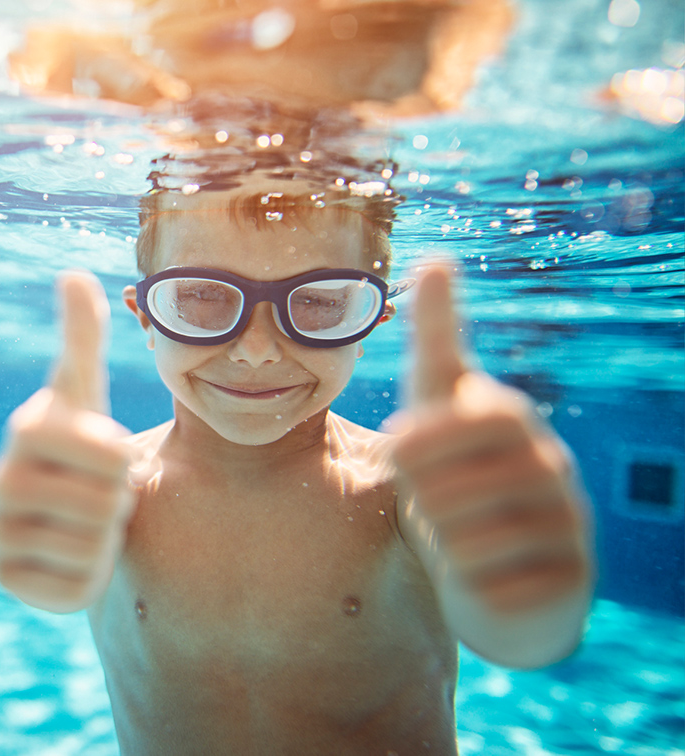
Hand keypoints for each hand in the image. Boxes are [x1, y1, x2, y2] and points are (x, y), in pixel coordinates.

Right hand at [0, 271, 135, 613]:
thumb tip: (71, 273)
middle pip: (105, 502)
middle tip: (101, 492)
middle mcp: (1, 482)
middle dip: (119, 500)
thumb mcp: (87, 391)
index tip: (106, 454)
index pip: (104, 451)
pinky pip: (77, 586)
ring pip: (94, 545)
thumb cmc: (83, 444)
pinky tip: (72, 554)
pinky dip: (90, 573)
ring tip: (88, 520)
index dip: (121, 459)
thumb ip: (82, 336)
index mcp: (26, 429)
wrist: (68, 510)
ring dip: (106, 536)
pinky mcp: (7, 580)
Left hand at [393, 265, 591, 614]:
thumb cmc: (453, 473)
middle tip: (423, 502)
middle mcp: (554, 470)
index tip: (397, 448)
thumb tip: (437, 257)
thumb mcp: (438, 404)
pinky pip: (490, 586)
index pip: (480, 417)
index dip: (425, 439)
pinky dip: (466, 582)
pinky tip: (475, 571)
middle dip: (422, 498)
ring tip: (450, 533)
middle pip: (455, 487)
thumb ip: (436, 336)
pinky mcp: (569, 586)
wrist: (492, 568)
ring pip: (468, 540)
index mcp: (516, 422)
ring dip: (441, 541)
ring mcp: (569, 530)